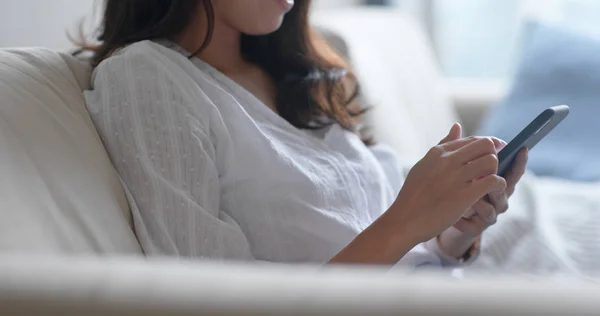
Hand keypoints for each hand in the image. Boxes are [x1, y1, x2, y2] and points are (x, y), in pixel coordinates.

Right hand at [387, 123, 506, 244]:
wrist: (404, 221)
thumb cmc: (414, 195)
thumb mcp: (424, 165)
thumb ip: (442, 146)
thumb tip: (457, 126)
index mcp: (437, 152)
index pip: (471, 140)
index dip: (486, 146)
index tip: (494, 153)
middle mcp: (447, 160)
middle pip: (485, 145)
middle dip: (492, 156)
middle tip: (489, 171)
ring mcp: (455, 177)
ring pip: (491, 160)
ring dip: (495, 171)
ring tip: (489, 183)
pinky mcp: (464, 195)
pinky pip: (493, 181)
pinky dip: (499, 186)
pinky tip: (493, 192)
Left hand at [438, 141, 528, 257]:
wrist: (438, 216)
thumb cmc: (453, 187)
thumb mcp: (454, 167)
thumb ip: (459, 149)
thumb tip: (456, 125)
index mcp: (494, 179)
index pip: (511, 168)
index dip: (519, 160)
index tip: (523, 148)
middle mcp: (497, 196)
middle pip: (507, 189)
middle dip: (502, 183)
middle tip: (493, 178)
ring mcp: (489, 213)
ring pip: (493, 208)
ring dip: (481, 202)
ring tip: (470, 199)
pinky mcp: (476, 227)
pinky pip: (475, 224)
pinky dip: (464, 219)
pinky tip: (455, 217)